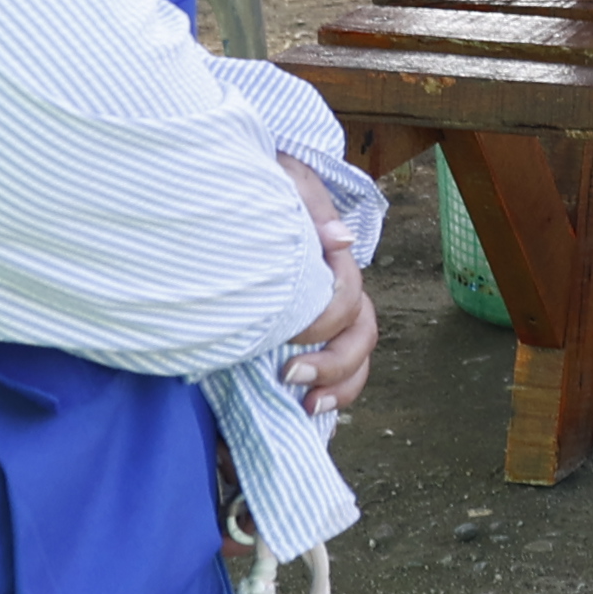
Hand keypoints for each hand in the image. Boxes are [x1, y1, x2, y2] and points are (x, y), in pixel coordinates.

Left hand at [274, 153, 375, 417]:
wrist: (231, 191)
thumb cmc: (261, 183)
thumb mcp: (284, 179)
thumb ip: (309, 204)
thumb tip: (339, 241)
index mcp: (331, 261)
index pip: (348, 299)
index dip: (327, 323)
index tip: (292, 344)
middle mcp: (333, 293)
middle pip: (361, 335)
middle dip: (335, 365)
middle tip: (292, 378)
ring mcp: (321, 316)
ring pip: (356, 357)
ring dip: (340, 386)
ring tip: (308, 406)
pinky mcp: (298, 335)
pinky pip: (328, 371)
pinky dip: (326, 394)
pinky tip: (301, 414)